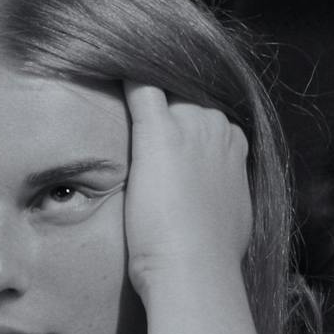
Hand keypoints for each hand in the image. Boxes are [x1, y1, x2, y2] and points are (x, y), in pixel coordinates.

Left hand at [121, 83, 252, 303]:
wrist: (195, 268)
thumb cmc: (208, 253)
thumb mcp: (228, 211)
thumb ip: (218, 187)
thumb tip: (209, 197)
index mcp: (234, 143)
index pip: (196, 113)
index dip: (173, 122)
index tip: (150, 132)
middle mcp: (216, 126)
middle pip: (178, 97)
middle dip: (155, 105)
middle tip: (123, 117)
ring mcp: (190, 124)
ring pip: (158, 86)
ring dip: (136, 87)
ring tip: (105, 76)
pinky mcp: (159, 130)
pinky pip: (138, 85)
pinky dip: (120, 74)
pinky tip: (100, 65)